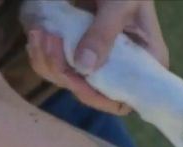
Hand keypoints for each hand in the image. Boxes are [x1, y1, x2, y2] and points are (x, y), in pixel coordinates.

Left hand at [25, 0, 167, 114]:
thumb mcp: (119, 6)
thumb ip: (103, 34)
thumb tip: (84, 67)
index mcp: (145, 65)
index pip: (123, 101)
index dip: (98, 98)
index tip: (74, 77)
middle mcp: (121, 70)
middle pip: (89, 92)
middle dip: (62, 72)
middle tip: (48, 39)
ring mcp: (99, 63)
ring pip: (67, 80)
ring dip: (46, 61)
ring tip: (39, 33)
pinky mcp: (80, 53)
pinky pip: (57, 66)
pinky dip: (42, 54)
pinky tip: (38, 35)